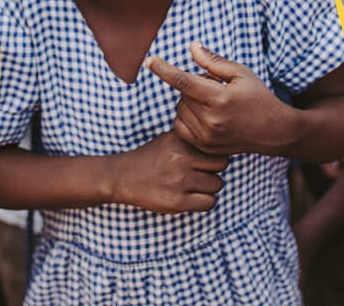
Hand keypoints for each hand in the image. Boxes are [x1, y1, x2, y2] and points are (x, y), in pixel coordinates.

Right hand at [109, 130, 228, 213]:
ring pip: (217, 184)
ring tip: (194, 186)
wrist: (122, 177)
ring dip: (209, 187)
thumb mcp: (168, 139)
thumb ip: (191, 140)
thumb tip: (219, 142)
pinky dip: (205, 202)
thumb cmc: (149, 158)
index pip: (215, 147)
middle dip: (214, 170)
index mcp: (179, 141)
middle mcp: (180, 158)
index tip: (204, 161)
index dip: (213, 155)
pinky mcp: (177, 202)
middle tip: (201, 174)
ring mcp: (179, 181)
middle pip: (221, 165)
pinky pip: (209, 203)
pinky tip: (192, 198)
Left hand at [146, 40, 296, 155]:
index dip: (164, 69)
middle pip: (182, 94)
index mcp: (220, 98)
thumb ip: (213, 61)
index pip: (183, 81)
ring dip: (189, 102)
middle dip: (193, 86)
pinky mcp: (205, 147)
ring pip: (180, 109)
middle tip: (215, 88)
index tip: (150, 60)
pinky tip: (204, 114)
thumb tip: (191, 47)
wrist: (274, 132)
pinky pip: (180, 126)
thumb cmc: (258, 97)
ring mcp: (207, 137)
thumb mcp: (241, 73)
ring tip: (214, 103)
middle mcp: (211, 120)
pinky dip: (186, 117)